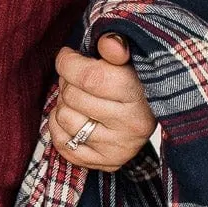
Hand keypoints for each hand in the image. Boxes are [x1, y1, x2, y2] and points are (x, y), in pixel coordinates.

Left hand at [50, 33, 156, 170]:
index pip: (90, 77)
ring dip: (63, 104)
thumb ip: (115, 46)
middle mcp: (133, 126)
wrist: (148, 112)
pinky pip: (63, 144)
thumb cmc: (132, 79)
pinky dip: (59, 128)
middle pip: (73, 96)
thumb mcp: (127, 57)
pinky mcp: (107, 163)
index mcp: (140, 95)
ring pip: (64, 118)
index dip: (68, 62)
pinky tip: (74, 116)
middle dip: (67, 81)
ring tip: (78, 98)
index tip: (67, 56)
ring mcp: (120, 148)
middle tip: (77, 78)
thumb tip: (109, 43)